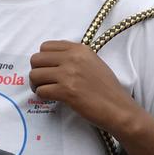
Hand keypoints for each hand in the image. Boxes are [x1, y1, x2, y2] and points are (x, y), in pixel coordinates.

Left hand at [28, 41, 145, 136]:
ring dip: (37, 84)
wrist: (118, 108)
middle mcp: (73, 58)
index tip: (48, 69)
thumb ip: (73, 57)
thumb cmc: (107, 88)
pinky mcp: (66, 91)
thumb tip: (50, 59)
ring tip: (46, 90)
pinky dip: (42, 96)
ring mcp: (69, 74)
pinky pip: (41, 90)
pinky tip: (51, 98)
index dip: (43, 59)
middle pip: (36, 59)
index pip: (45, 46)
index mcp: (79, 49)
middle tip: (43, 81)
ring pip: (35, 75)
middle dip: (37, 71)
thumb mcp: (92, 62)